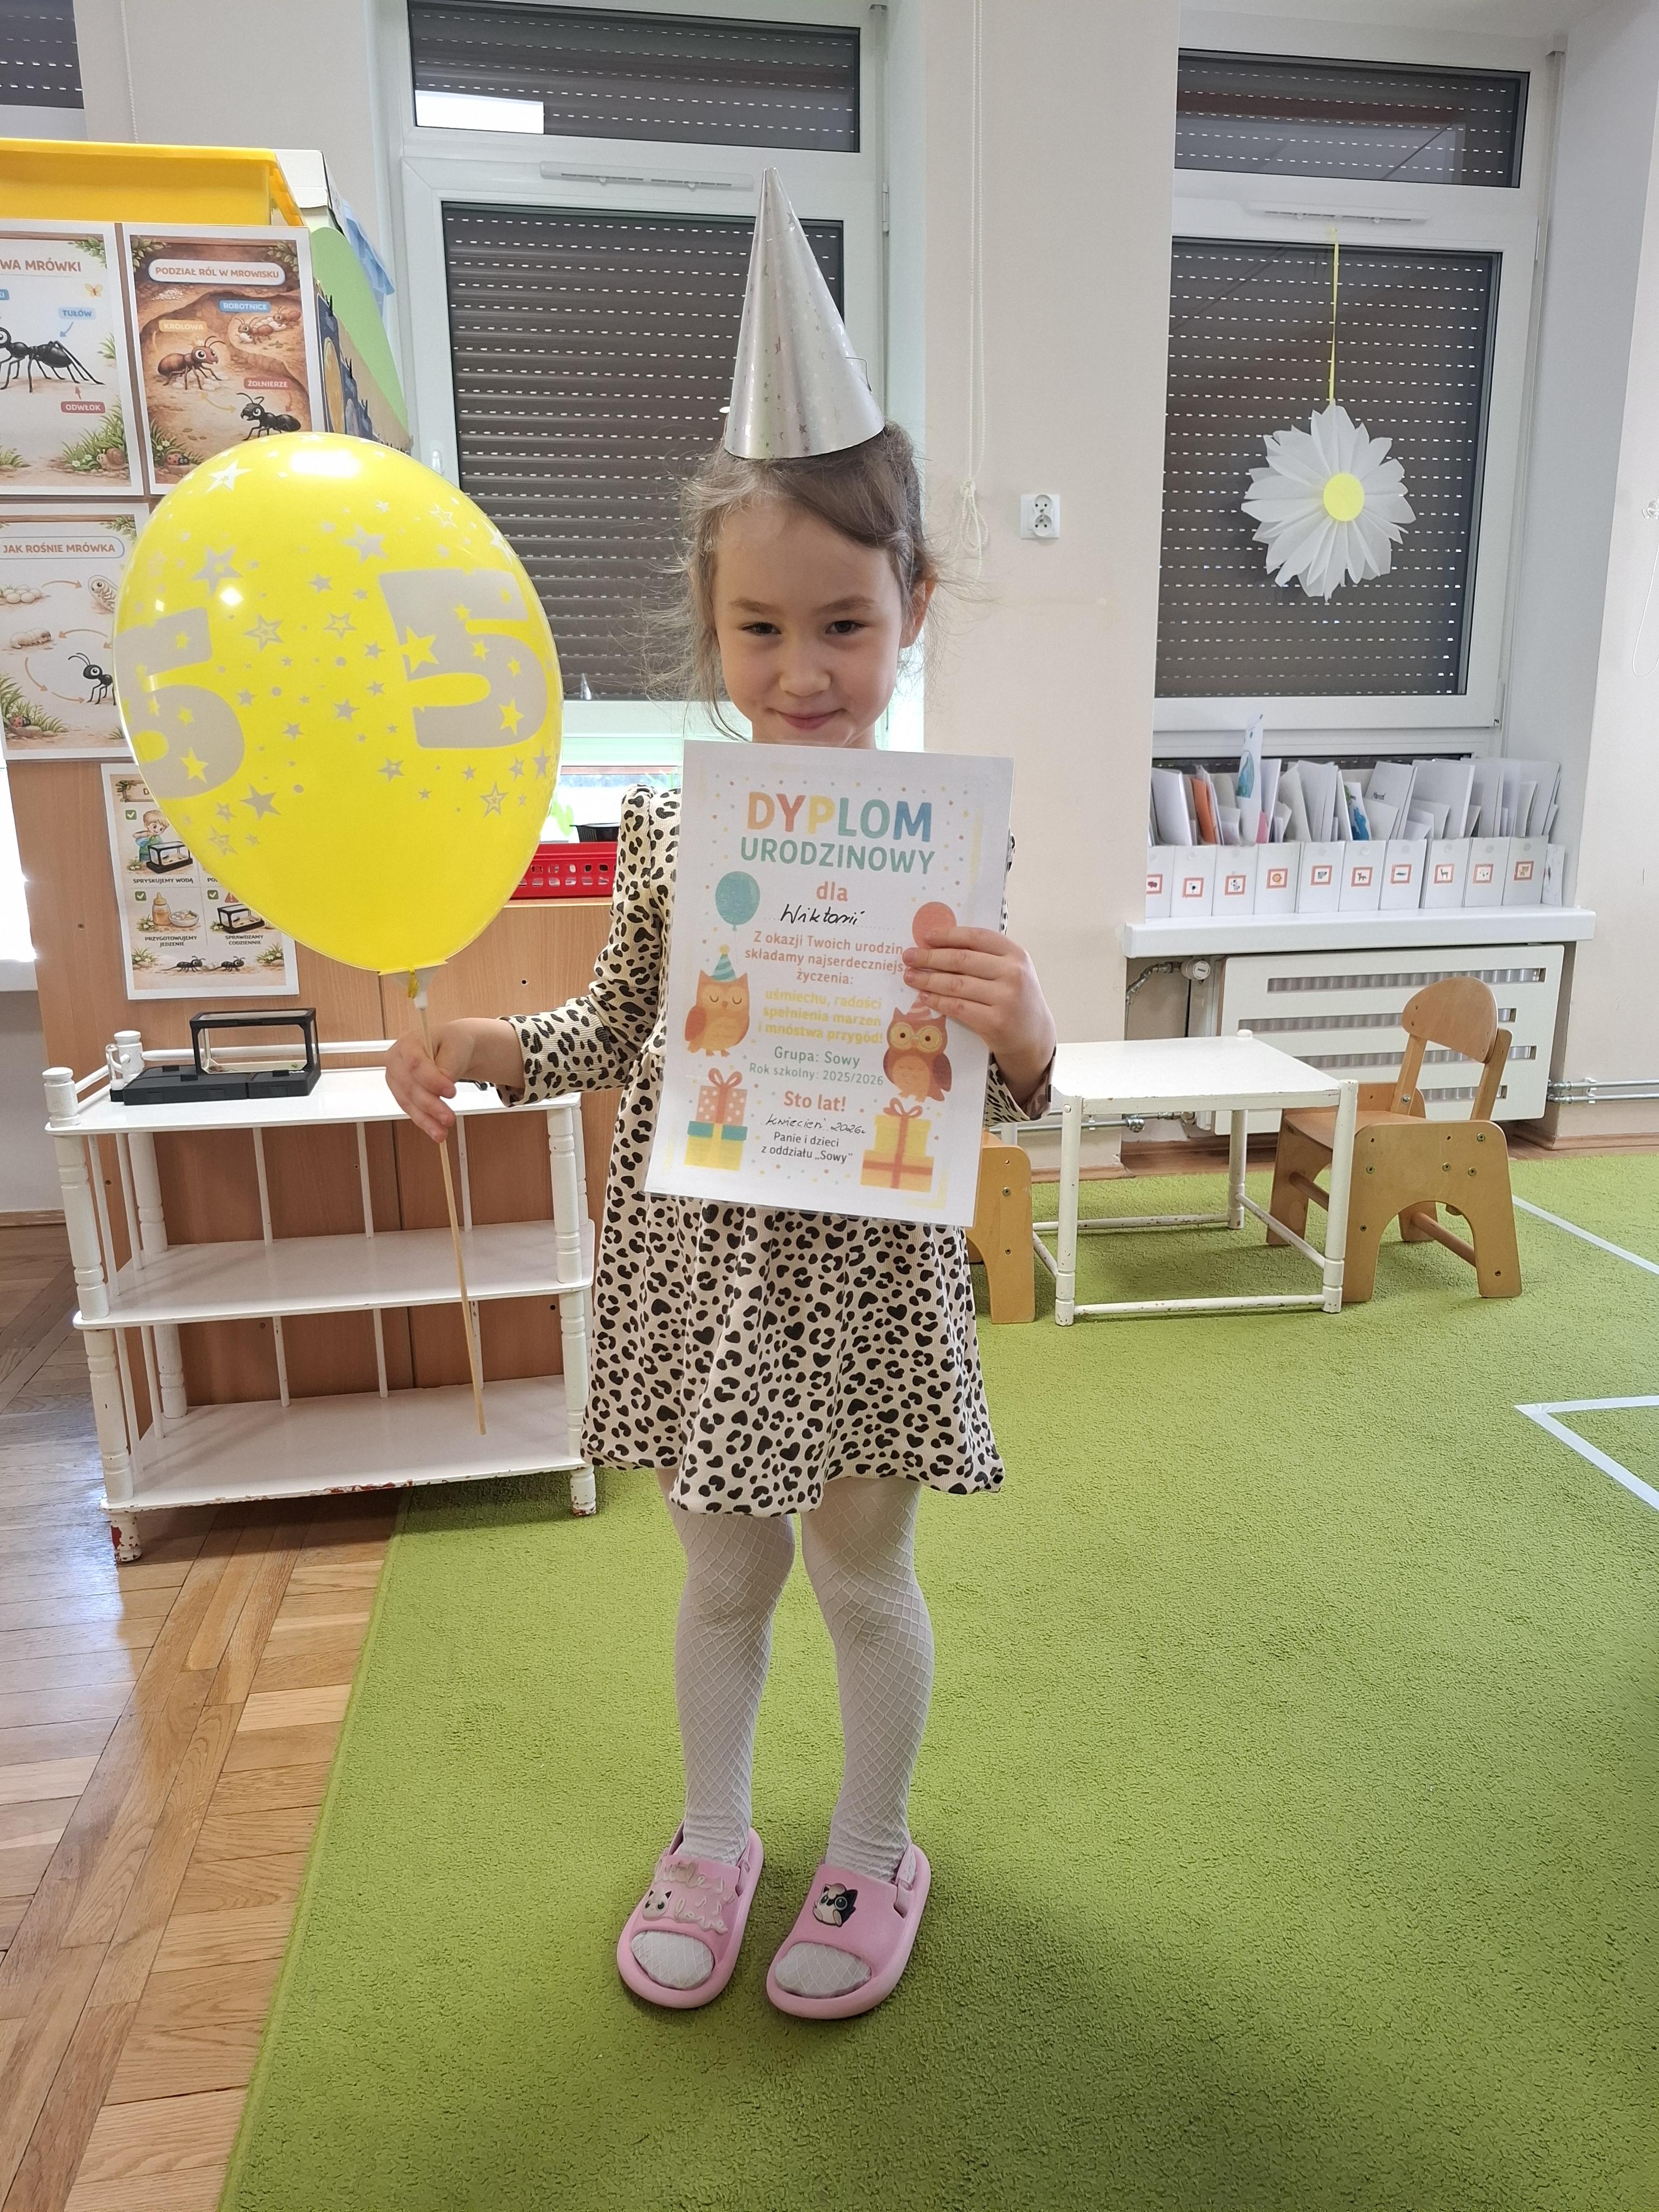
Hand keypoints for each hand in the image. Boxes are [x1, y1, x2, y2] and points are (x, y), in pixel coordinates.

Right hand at [384, 1022, 473, 1141]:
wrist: (452, 1050)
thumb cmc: (452, 1043)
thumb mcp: (457, 1046)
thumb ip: (448, 1065)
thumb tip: (444, 1083)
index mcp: (408, 1042)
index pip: (415, 1063)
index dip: (431, 1080)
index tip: (450, 1092)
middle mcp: (396, 1060)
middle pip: (410, 1086)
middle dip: (430, 1105)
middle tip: (449, 1118)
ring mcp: (396, 1078)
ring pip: (408, 1102)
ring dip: (426, 1119)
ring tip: (442, 1132)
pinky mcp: (401, 1093)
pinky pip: (411, 1110)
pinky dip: (424, 1122)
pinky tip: (436, 1132)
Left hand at [902, 915, 1055, 1110]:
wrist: (1033, 1035)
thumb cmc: (1014, 997)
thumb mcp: (1009, 970)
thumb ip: (984, 957)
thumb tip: (938, 944)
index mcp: (1016, 954)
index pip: (977, 937)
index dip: (948, 935)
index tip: (925, 937)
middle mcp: (1013, 973)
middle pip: (962, 959)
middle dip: (930, 957)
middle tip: (908, 956)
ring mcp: (1006, 998)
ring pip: (956, 984)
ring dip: (928, 979)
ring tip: (910, 976)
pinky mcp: (995, 1022)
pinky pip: (957, 1007)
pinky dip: (937, 1001)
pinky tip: (924, 997)